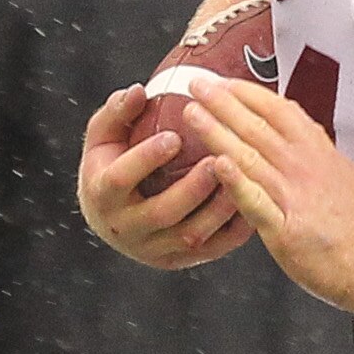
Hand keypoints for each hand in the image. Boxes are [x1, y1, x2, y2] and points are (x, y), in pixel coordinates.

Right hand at [76, 85, 250, 269]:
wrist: (109, 218)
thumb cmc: (109, 167)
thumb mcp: (104, 137)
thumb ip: (117, 113)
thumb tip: (138, 92)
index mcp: (103, 196)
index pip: (120, 179)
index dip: (145, 159)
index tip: (172, 137)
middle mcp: (126, 229)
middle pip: (161, 213)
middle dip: (192, 188)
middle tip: (216, 160)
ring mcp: (154, 249)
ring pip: (190, 236)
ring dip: (218, 209)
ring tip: (240, 180)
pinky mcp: (178, 261)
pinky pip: (212, 248)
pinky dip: (234, 229)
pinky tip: (251, 203)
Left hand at [190, 78, 353, 310]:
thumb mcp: (338, 172)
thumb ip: (311, 148)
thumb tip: (293, 123)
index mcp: (317, 151)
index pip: (278, 110)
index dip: (247, 93)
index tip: (223, 80)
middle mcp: (304, 168)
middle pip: (258, 127)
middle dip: (224, 103)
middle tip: (197, 84)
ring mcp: (294, 197)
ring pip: (250, 157)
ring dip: (218, 132)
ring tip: (192, 114)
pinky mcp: (284, 230)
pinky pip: (256, 202)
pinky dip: (237, 182)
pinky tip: (218, 164)